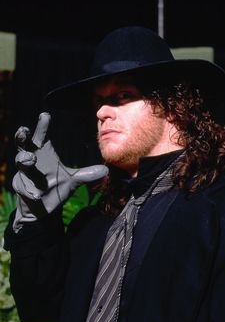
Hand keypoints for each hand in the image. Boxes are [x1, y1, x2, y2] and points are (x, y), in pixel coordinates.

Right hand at [12, 112, 107, 231]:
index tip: (45, 115)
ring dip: (25, 159)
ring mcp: (25, 174)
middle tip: (24, 131)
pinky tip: (36, 194)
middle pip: (23, 144)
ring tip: (31, 159)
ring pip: (21, 162)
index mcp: (43, 153)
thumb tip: (106, 170)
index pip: (41, 136)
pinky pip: (24, 187)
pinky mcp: (22, 188)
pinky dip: (30, 190)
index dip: (42, 126)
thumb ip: (87, 174)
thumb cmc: (55, 186)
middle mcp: (32, 159)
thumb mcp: (73, 180)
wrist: (43, 206)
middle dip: (22, 136)